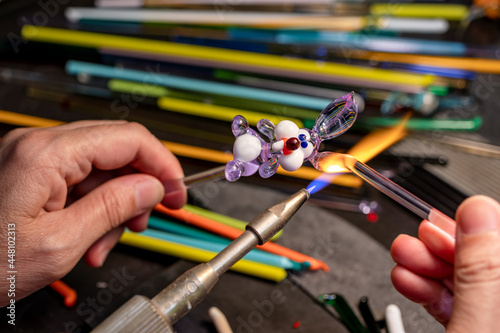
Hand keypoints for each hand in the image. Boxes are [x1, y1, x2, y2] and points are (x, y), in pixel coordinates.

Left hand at [0, 121, 186, 305]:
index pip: (129, 139)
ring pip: (100, 169)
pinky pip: (78, 181)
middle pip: (117, 151)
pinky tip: (89, 239)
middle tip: (143, 221)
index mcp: (47, 154)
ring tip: (105, 244)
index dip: (163, 164)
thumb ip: (113, 208)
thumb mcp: (60, 244)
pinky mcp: (31, 173)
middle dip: (138, 189)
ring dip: (114, 206)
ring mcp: (34, 158)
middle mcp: (40, 146)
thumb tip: (152, 186)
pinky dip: (93, 209)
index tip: (178, 192)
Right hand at [391, 195, 499, 331]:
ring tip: (401, 260)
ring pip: (461, 277)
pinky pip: (451, 299)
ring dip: (423, 265)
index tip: (436, 224)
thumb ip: (479, 271)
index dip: (470, 227)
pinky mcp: (469, 327)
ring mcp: (490, 318)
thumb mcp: (475, 327)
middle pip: (480, 259)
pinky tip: (407, 281)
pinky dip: (424, 287)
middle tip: (410, 245)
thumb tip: (478, 211)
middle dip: (438, 247)